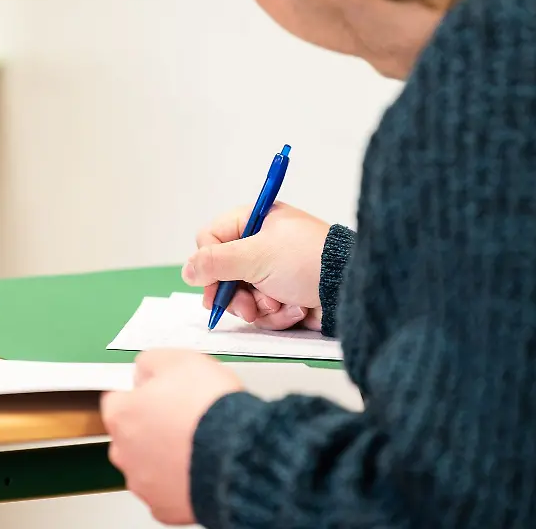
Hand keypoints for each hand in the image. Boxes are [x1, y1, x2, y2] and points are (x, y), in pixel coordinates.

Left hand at [100, 349, 243, 524]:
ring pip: (147, 465)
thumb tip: (145, 369)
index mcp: (123, 416)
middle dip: (151, 427)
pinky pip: (167, 490)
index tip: (159, 393)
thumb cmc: (210, 410)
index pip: (116, 399)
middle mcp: (124, 453)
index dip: (141, 393)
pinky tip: (199, 466)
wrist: (237, 453)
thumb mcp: (181, 360)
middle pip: (130, 435)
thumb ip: (152, 362)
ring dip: (164, 455)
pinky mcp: (164, 507)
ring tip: (196, 442)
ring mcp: (143, 483)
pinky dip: (180, 480)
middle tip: (182, 417)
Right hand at [182, 202, 329, 329]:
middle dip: (235, 294)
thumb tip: (187, 269)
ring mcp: (273, 271)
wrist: (348, 289)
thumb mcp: (256, 256)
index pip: (211, 239)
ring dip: (259, 306)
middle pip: (223, 273)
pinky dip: (277, 314)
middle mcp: (262, 244)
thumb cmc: (307, 261)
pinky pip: (263, 310)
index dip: (209, 263)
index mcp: (255, 221)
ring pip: (242, 296)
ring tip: (277, 305)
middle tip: (245, 306)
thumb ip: (216, 262)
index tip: (214, 281)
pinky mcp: (285, 295)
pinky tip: (294, 309)